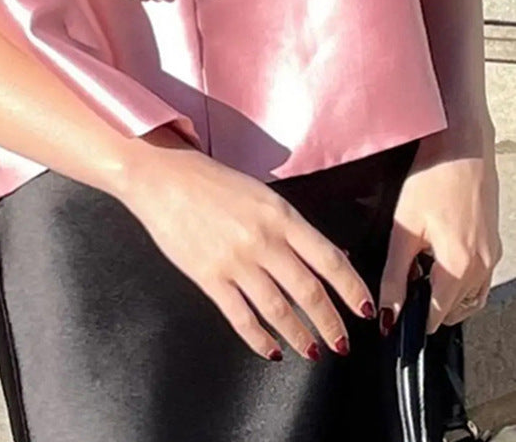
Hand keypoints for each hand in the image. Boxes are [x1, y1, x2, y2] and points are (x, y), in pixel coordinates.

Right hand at [117, 124, 376, 360]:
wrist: (163, 177)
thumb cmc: (213, 182)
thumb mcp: (262, 195)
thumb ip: (292, 227)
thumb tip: (328, 256)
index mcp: (280, 215)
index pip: (329, 260)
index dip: (352, 289)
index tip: (364, 310)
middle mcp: (263, 240)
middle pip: (309, 292)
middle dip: (331, 324)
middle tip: (342, 344)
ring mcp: (235, 261)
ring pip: (279, 311)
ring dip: (300, 336)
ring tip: (312, 350)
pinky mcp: (209, 277)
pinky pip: (241, 318)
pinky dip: (260, 340)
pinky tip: (271, 350)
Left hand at [378, 126, 501, 334]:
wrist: (462, 146)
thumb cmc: (433, 178)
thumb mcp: (404, 228)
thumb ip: (395, 275)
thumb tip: (387, 314)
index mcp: (460, 267)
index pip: (437, 319)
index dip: (412, 320)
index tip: (393, 315)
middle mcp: (483, 268)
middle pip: (453, 310)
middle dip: (428, 305)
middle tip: (404, 282)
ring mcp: (492, 256)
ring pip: (468, 297)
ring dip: (444, 293)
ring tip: (419, 267)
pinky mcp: (493, 243)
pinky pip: (477, 277)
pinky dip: (458, 278)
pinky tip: (437, 254)